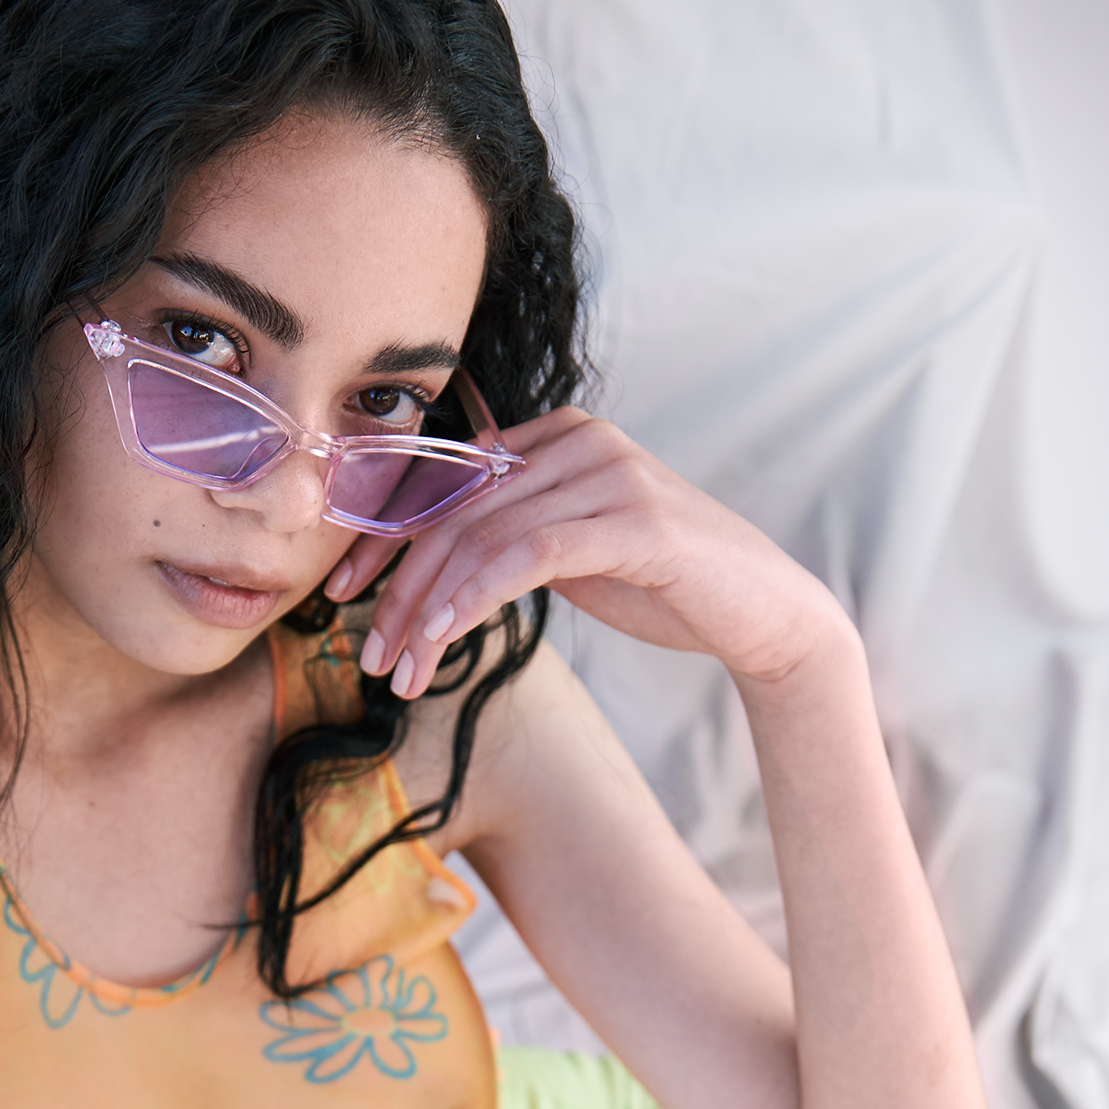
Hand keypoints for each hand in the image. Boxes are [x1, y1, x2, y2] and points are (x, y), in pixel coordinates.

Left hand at [324, 408, 843, 699]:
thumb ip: (514, 537)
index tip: (345, 594)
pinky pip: (525, 554)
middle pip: (455, 511)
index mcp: (559, 437)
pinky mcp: (633, 521)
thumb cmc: (665, 587)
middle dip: (400, 588)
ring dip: (429, 611)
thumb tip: (432, 564)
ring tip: (401, 670)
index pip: (448, 482)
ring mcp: (608, 474)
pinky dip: (472, 598)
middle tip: (369, 653)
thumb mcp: (573, 553)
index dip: (387, 538)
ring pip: (481, 536)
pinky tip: (442, 640)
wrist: (762, 613)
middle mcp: (580, 441)